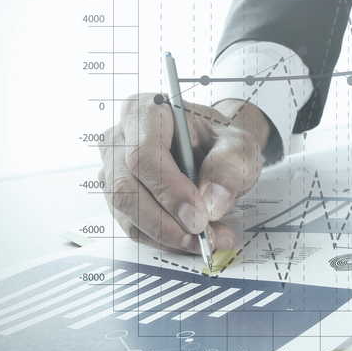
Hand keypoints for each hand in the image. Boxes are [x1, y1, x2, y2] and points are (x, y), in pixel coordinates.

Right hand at [97, 95, 271, 253]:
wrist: (214, 148)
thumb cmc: (219, 140)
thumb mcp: (238, 145)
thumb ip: (229, 166)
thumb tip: (212, 202)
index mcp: (147, 110)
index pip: (144, 153)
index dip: (169, 189)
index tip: (198, 216)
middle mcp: (121, 137)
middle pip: (127, 187)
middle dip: (167, 221)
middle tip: (204, 236)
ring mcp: (113, 167)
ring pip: (127, 211)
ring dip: (167, 234)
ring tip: (206, 239)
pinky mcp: (118, 195)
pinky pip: (132, 225)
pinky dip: (162, 239)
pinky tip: (190, 239)